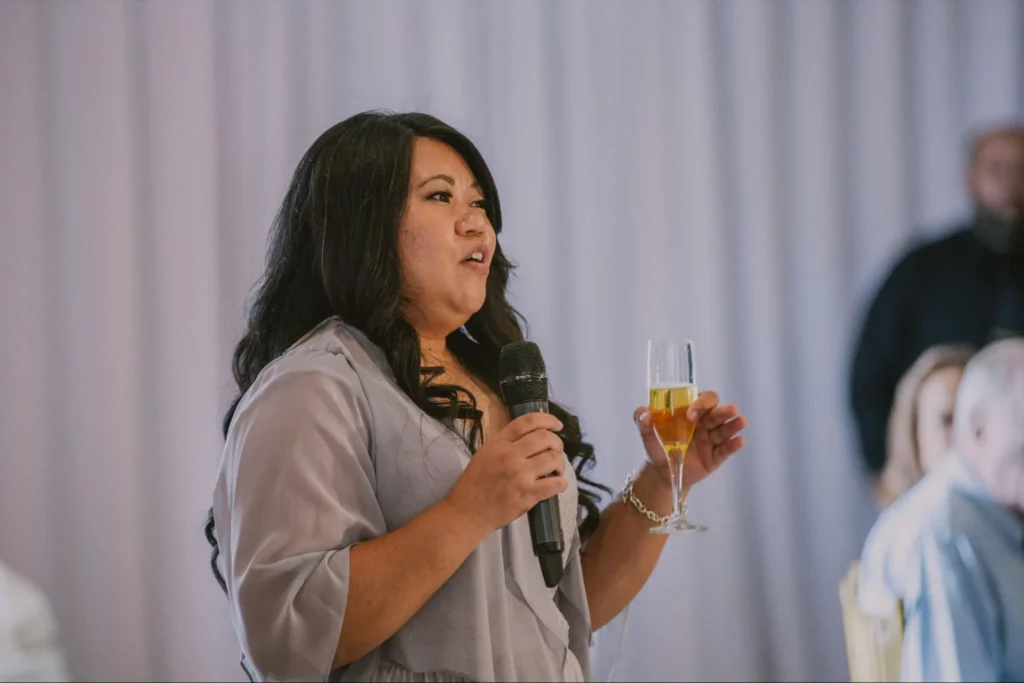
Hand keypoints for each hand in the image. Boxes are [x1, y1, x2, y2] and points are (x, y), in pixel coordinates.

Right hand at [444, 412, 567, 534]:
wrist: (467, 512)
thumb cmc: (474, 483)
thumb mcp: (485, 453)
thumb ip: (506, 443)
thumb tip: (532, 438)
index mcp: (499, 443)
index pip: (527, 422)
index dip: (548, 419)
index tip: (557, 425)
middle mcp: (511, 455)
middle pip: (545, 438)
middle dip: (557, 443)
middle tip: (556, 451)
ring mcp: (521, 475)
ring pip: (553, 458)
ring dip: (560, 463)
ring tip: (556, 469)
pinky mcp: (528, 494)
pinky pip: (555, 484)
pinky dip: (561, 483)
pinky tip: (558, 483)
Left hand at [634, 391, 747, 490]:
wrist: (663, 474)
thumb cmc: (658, 448)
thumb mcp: (648, 436)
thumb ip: (642, 423)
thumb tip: (643, 414)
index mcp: (692, 413)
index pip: (703, 400)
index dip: (701, 403)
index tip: (691, 413)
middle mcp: (705, 424)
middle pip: (718, 412)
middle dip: (723, 411)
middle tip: (727, 410)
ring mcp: (712, 440)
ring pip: (725, 430)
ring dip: (734, 425)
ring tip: (741, 421)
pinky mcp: (716, 457)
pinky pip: (726, 450)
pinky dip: (734, 445)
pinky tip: (740, 440)